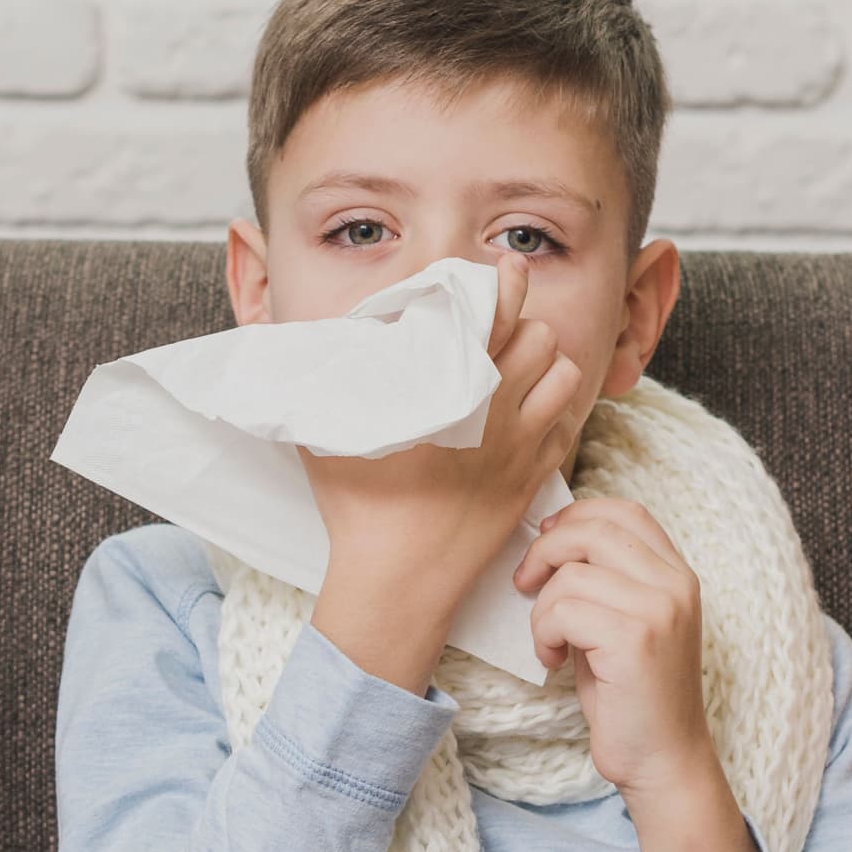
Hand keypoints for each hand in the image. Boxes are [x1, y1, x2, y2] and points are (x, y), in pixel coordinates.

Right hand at [302, 251, 586, 688]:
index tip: (503, 269)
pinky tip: (532, 411)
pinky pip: (566, 424)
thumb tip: (286, 333)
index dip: (505, 283)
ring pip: (562, 375)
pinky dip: (556, 408)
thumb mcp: (326, 432)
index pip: (494, 314)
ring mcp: (520, 446)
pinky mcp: (531, 479)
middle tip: (500, 326)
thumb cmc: (357, 507)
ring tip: (522, 365)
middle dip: (522, 323)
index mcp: (449, 389)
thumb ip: (318, 377)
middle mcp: (495, 411)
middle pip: (537, 337)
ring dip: (545, 363)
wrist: (398, 582)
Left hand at [515, 497, 757, 851]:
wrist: (662, 761)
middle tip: (525, 585)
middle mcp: (676, 585)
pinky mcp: (635, 640)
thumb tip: (548, 537)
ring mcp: (659, 610)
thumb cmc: (632, 696)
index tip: (546, 542)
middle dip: (545, 552)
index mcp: (677, 575)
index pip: (624, 512)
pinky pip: (563, 611)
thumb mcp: (623, 623)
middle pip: (592, 530)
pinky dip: (544, 635)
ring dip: (543, 610)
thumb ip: (602, 579)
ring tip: (552, 644)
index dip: (576, 517)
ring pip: (570, 575)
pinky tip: (555, 662)